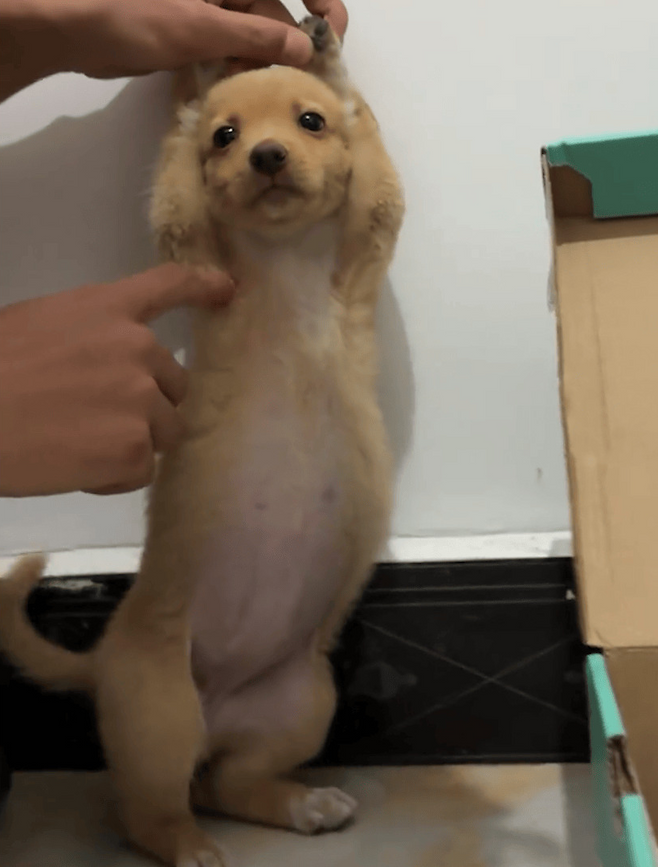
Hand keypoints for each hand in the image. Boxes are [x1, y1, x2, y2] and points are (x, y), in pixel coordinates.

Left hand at [0, 0, 347, 99]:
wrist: (75, 30)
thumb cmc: (132, 14)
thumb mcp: (200, 25)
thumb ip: (256, 36)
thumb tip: (304, 49)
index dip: (320, 8)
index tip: (331, 34)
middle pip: (275, 16)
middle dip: (286, 51)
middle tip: (296, 87)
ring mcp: (211, 10)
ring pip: (255, 40)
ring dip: (261, 68)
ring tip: (264, 93)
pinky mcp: (196, 32)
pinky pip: (232, 52)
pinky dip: (239, 72)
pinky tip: (240, 92)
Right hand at [0, 264, 233, 496]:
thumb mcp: (38, 326)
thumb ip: (90, 336)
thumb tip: (109, 364)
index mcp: (107, 310)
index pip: (168, 285)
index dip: (203, 286)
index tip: (228, 289)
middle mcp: (137, 349)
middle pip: (174, 384)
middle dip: (146, 404)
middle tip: (94, 417)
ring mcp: (141, 399)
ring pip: (165, 431)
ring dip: (133, 442)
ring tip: (78, 444)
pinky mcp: (135, 448)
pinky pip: (143, 470)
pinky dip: (114, 476)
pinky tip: (74, 467)